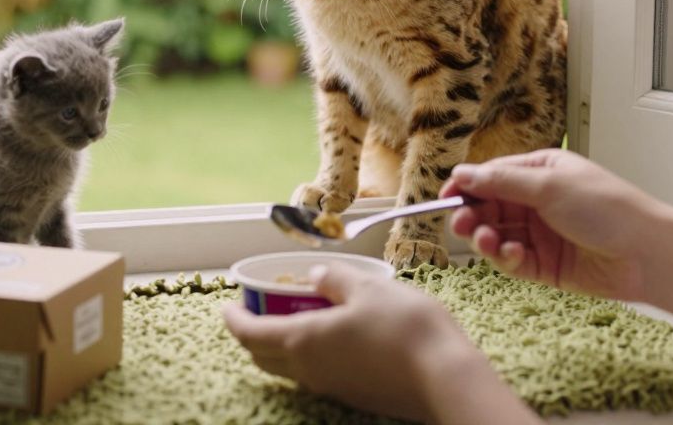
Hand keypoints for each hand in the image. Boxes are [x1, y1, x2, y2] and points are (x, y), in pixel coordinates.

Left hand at [223, 263, 533, 423]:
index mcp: (302, 340)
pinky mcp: (355, 396)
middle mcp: (310, 370)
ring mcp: (332, 387)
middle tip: (258, 310)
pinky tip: (331, 337)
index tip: (227, 305)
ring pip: (290, 369)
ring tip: (295, 317)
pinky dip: (309, 356)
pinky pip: (318, 376)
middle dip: (253, 334)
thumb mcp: (367, 287)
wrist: (446, 378)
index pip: (248, 334)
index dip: (233, 318)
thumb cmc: (405, 328)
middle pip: (263, 357)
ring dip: (281, 345)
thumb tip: (316, 277)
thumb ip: (336, 280)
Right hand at [444, 149, 669, 303]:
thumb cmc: (608, 209)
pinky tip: (513, 255)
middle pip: (488, 207)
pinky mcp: (545, 265)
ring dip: (484, 238)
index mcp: (540, 173)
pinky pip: (511, 261)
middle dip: (471, 214)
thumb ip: (501, 182)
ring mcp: (540, 234)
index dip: (466, 186)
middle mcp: (537, 202)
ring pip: (495, 235)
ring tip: (485, 241)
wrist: (647, 253)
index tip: (445, 196)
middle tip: (462, 222)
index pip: (491, 176)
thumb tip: (461, 173)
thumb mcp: (549, 186)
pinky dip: (506, 258)